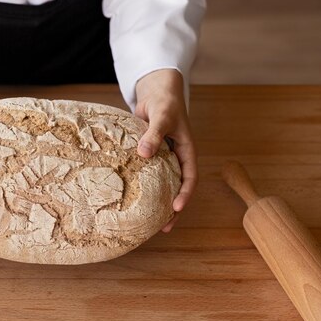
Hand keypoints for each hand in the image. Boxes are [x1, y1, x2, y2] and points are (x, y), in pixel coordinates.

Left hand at [134, 69, 197, 232]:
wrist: (155, 92)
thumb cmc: (164, 102)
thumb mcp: (162, 116)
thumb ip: (154, 134)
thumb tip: (144, 153)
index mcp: (186, 152)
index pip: (190, 178)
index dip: (184, 195)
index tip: (176, 209)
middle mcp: (176, 158)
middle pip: (177, 188)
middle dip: (173, 209)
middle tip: (163, 228)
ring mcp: (162, 159)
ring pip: (162, 184)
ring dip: (157, 202)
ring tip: (148, 222)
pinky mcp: (148, 156)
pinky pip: (146, 175)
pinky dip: (141, 186)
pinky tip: (130, 198)